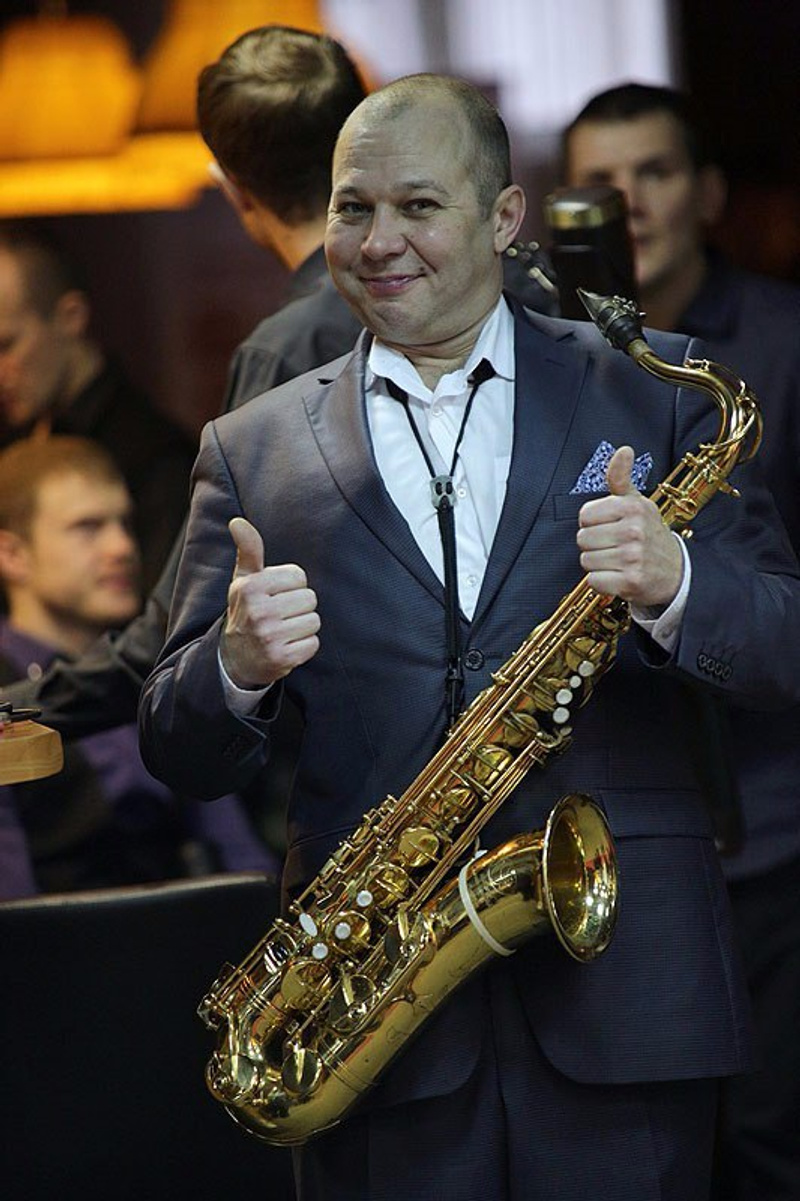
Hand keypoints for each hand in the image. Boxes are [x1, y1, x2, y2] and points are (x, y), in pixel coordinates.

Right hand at [220, 517, 319, 688]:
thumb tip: (238, 521)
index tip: (274, 596)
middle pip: (309, 599)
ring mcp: (269, 637)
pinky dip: (303, 646)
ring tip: (282, 631)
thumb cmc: (246, 610)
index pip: (299, 576)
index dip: (290, 586)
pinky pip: (313, 643)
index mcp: (250, 587)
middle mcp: (257, 611)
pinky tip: (285, 647)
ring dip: (302, 627)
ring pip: (314, 621)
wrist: (235, 659)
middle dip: (297, 607)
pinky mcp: (281, 659)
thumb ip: (248, 549)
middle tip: (278, 616)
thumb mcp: (244, 580)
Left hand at [576, 446, 682, 606]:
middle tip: (615, 547)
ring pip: (586, 561)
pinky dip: (603, 583)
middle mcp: (634, 530)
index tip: (610, 527)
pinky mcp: (631, 581)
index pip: (584, 515)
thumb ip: (622, 479)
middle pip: (582, 539)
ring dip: (598, 565)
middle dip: (594, 545)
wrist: (676, 572)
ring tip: (618, 562)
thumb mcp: (638, 503)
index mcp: (633, 507)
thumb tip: (624, 450)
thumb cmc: (649, 534)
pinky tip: (619, 577)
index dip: (593, 524)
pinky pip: (594, 582)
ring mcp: (633, 557)